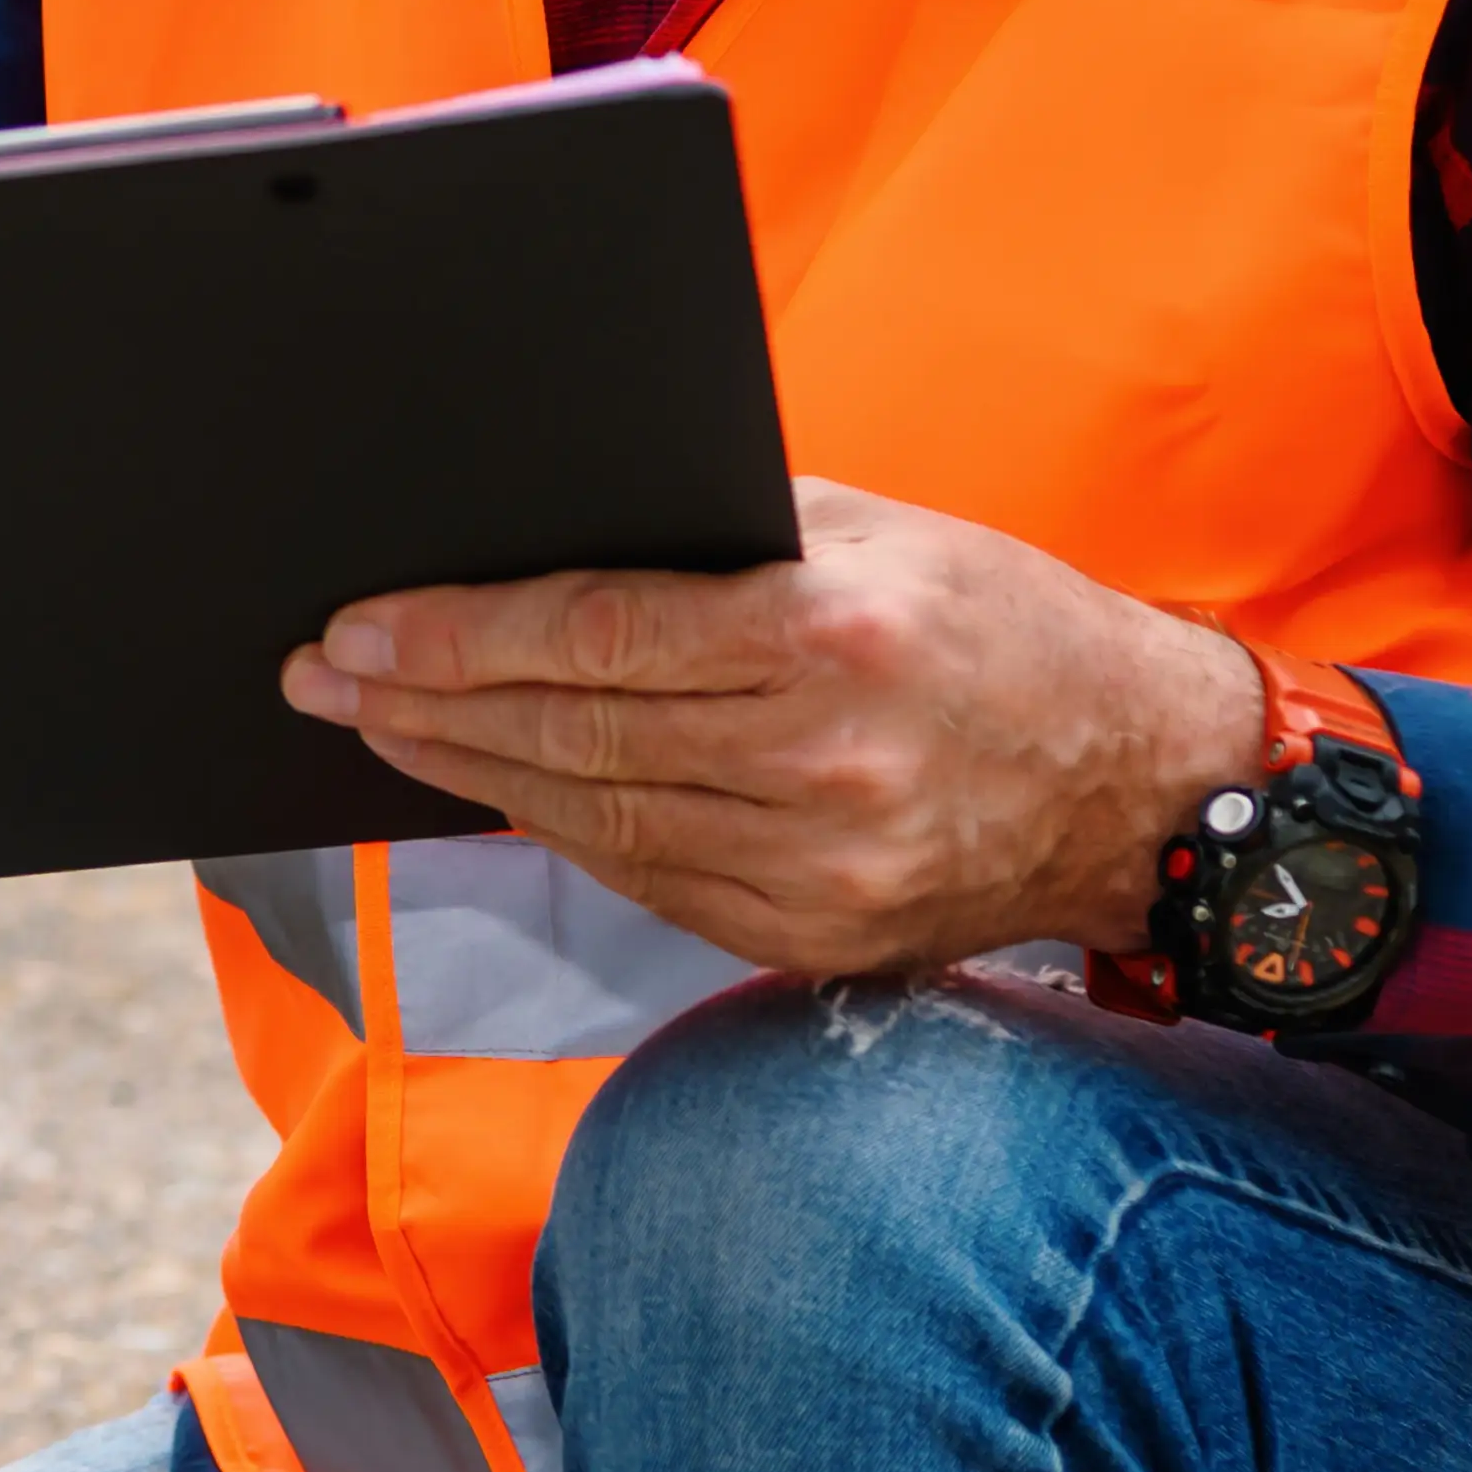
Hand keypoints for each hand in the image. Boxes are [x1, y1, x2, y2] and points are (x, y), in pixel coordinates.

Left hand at [279, 477, 1263, 983]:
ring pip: (594, 820)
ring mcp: (820, 867)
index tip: (360, 629)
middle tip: (327, 680)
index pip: (593, 634)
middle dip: (426, 706)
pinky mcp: (817, 938)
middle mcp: (822, 761)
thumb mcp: (880, 533)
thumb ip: (728, 532)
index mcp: (831, 634)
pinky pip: (650, 879)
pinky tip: (497, 794)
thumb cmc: (1004, 626)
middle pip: (572, 736)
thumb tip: (557, 533)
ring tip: (382, 731)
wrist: (1143, 781)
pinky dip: (562, 835)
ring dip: (468, 777)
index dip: (456, 636)